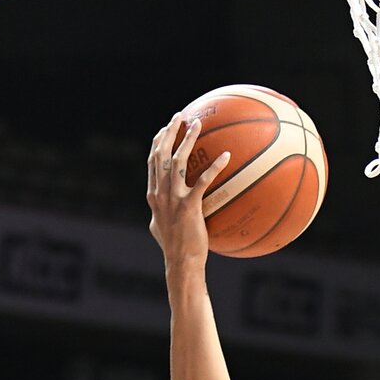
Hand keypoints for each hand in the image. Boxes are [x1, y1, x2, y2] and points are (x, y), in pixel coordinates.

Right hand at [147, 114, 229, 273]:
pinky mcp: (189, 207)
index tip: (166, 128)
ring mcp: (173, 199)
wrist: (181, 263)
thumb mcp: (160, 228)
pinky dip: (214, 167)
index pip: (152, 161)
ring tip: (198, 124)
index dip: (159, 141)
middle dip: (170, 131)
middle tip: (180, 116)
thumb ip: (159, 213)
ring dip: (187, 140)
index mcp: (153, 195)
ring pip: (177, 161)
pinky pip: (203, 181)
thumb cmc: (175, 249)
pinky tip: (226, 157)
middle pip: (161, 153)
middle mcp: (159, 193)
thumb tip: (158, 210)